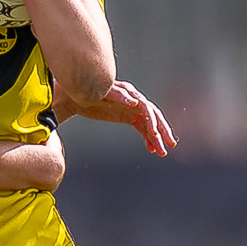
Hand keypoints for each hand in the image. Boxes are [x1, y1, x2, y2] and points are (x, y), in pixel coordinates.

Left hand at [55, 80, 176, 156]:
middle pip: (153, 117)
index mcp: (130, 94)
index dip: (152, 120)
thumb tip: (135, 102)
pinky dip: (147, 139)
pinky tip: (151, 150)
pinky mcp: (128, 117)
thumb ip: (119, 96)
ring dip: (157, 139)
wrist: (76, 96)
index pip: (147, 108)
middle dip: (162, 131)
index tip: (153, 134)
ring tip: (162, 153)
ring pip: (149, 125)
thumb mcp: (101, 93)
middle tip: (170, 145)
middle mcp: (135, 101)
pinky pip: (142, 129)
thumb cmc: (88, 92)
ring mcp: (133, 110)